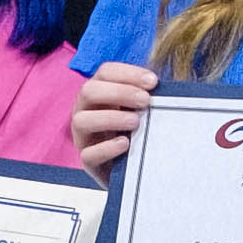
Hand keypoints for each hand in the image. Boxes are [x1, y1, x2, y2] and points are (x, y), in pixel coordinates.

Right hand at [71, 60, 156, 174]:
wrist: (133, 170)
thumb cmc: (137, 133)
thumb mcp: (141, 111)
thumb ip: (146, 98)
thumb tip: (160, 86)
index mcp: (99, 93)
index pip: (105, 73)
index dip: (128, 73)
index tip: (153, 82)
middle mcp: (85, 111)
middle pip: (89, 91)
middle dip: (119, 92)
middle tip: (145, 101)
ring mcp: (83, 137)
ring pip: (82, 121)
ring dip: (110, 118)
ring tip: (135, 122)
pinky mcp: (88, 161)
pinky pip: (88, 154)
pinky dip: (107, 148)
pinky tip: (125, 144)